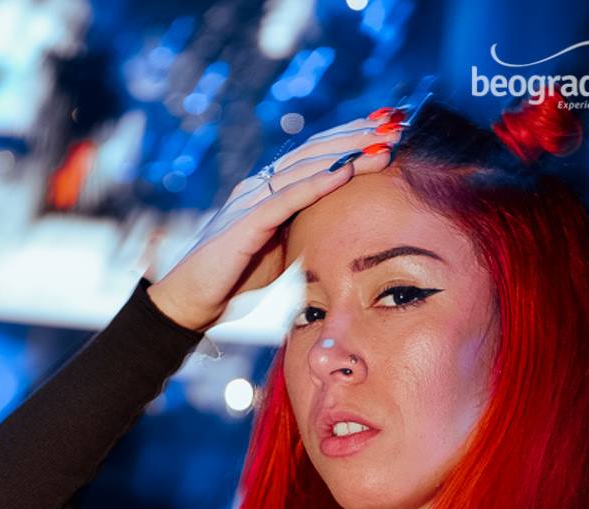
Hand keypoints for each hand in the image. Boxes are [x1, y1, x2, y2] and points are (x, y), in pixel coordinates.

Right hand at [146, 111, 405, 331]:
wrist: (191, 302)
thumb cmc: (235, 281)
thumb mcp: (281, 253)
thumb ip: (305, 234)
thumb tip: (342, 234)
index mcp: (270, 191)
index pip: (317, 155)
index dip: (352, 139)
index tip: (389, 130)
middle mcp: (260, 186)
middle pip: (316, 150)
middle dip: (358, 136)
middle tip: (397, 125)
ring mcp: (251, 199)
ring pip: (306, 166)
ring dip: (347, 153)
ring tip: (383, 145)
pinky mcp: (245, 222)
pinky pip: (287, 197)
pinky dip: (317, 182)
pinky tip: (345, 171)